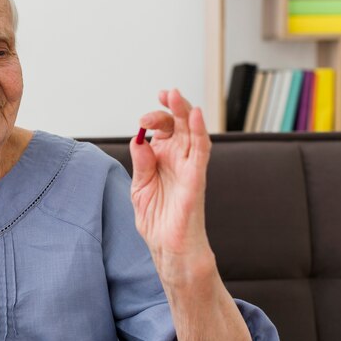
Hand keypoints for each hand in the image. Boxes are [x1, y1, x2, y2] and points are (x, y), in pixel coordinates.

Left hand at [129, 89, 213, 283]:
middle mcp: (178, 158)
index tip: (142, 118)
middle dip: (171, 106)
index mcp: (162, 158)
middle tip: (164, 94)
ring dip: (185, 111)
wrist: (167, 246)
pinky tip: (196, 116)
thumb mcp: (140, 188)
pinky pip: (202, 151)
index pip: (162, 129)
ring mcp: (189, 166)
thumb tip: (138, 140)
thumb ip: (141, 164)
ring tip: (175, 95)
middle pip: (178, 124)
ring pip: (192, 131)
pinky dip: (200, 132)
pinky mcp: (196, 178)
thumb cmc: (156, 219)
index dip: (155, 117)